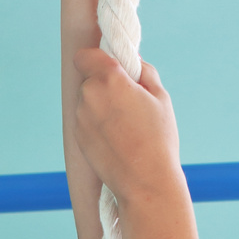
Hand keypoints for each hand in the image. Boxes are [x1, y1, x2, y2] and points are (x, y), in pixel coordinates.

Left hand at [71, 49, 183, 208]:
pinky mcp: (77, 137)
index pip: (86, 56)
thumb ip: (144, 72)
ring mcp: (80, 118)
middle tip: (128, 101)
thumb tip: (132, 60)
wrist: (144, 182)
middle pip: (89, 79)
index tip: (111, 67)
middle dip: (104, 84)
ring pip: (87, 101)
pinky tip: (116, 138)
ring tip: (124, 125)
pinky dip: (96, 124)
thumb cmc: (158, 139)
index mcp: (109, 78)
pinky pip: (85, 120)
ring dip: (100, 105)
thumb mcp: (161, 97)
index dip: (97, 59)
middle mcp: (89, 95)